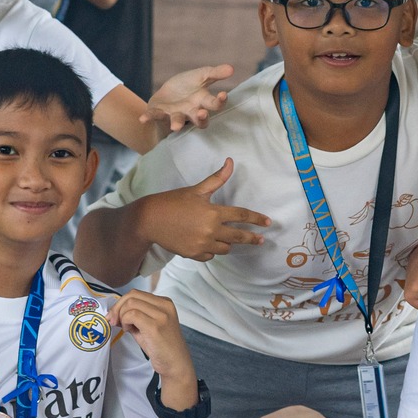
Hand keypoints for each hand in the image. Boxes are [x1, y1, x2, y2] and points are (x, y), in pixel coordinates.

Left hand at [111, 291, 197, 395]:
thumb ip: (135, 316)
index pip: (136, 293)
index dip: (120, 303)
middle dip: (117, 308)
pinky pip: (132, 315)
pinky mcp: (155, 326)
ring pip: (130, 304)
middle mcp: (165, 305)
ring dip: (122, 316)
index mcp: (164, 303)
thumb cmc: (162, 347)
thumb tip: (114, 312)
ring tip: (126, 328)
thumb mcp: (149, 326)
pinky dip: (125, 322)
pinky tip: (129, 330)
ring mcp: (161, 315)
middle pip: (132, 295)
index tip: (114, 316)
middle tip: (113, 321)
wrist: (176, 364)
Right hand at [138, 161, 269, 258]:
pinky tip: (208, 244)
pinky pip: (210, 256)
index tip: (268, 223)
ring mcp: (202, 244)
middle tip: (260, 240)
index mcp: (213, 212)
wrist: (150, 220)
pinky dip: (211, 250)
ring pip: (225, 249)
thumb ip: (217, 179)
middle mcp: (211, 230)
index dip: (257, 219)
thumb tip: (231, 162)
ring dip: (228, 244)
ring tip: (228, 239)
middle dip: (251, 238)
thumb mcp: (196, 190)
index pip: (241, 216)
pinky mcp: (194, 255)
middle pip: (238, 237)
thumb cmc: (173, 202)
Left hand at [144, 64, 232, 133]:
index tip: (223, 94)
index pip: (215, 105)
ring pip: (178, 121)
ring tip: (175, 126)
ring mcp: (174, 115)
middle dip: (201, 118)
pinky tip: (143, 119)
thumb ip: (215, 73)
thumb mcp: (200, 76)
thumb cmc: (187, 87)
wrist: (166, 95)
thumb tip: (232, 68)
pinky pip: (154, 116)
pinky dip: (149, 117)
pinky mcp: (159, 114)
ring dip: (176, 123)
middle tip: (202, 114)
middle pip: (200, 119)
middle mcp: (190, 112)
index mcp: (202, 102)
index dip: (220, 101)